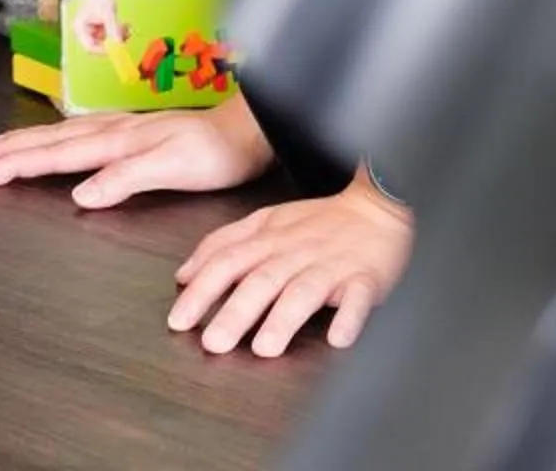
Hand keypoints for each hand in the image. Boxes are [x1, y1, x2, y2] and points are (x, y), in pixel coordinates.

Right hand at [0, 97, 274, 206]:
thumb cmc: (213, 154)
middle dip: (7, 151)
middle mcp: (112, 132)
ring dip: (24, 141)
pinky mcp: (132, 133)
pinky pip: (77, 132)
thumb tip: (79, 195)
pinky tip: (51, 138)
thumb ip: (124, 179)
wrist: (246, 131)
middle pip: (47, 141)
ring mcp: (120, 129)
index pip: (54, 156)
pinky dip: (53, 137)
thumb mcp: (171, 170)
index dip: (15, 165)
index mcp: (115, 142)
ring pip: (59, 134)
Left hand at [169, 175, 412, 354]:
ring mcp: (331, 266)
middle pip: (261, 281)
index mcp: (268, 239)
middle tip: (214, 344)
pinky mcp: (366, 278)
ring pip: (304, 291)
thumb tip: (184, 274)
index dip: (201, 291)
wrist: (377, 207)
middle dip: (235, 312)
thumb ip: (222, 244)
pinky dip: (350, 318)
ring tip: (265, 348)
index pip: (226, 262)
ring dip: (284, 319)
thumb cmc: (318, 222)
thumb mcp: (264, 222)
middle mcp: (295, 253)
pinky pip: (359, 298)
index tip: (178, 320)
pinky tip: (338, 339)